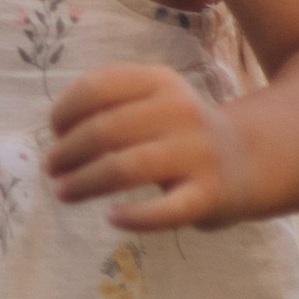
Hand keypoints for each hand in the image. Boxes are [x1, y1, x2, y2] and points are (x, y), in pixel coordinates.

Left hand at [45, 63, 254, 231]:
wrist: (247, 159)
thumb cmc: (180, 132)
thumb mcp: (153, 100)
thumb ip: (110, 106)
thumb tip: (57, 136)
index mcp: (160, 81)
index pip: (98, 87)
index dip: (66, 110)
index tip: (54, 130)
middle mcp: (180, 110)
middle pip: (105, 130)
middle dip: (68, 151)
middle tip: (51, 168)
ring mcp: (197, 152)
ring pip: (125, 168)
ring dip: (84, 182)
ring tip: (63, 192)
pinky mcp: (210, 194)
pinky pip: (165, 210)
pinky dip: (133, 217)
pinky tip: (111, 218)